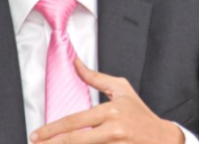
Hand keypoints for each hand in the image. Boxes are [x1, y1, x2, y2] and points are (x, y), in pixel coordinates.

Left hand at [30, 58, 183, 143]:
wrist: (163, 139)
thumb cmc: (140, 113)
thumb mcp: (121, 89)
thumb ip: (95, 78)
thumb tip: (75, 63)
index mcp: (111, 112)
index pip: (75, 121)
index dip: (52, 129)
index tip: (37, 134)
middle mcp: (113, 130)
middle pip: (75, 139)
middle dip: (52, 142)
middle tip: (35, 143)